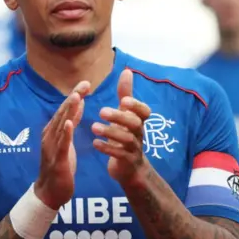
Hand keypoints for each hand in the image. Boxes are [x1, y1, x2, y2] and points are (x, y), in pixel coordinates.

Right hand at [34, 81, 90, 209]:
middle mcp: (50, 135)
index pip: (65, 110)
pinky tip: (70, 123)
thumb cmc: (59, 166)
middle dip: (74, 98)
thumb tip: (78, 104)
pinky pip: (62, 144)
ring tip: (77, 97)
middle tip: (85, 84)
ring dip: (69, 111)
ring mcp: (52, 147)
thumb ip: (71, 123)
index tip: (85, 83)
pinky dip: (65, 132)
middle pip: (63, 113)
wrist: (50, 191)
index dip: (75, 96)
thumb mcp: (66, 142)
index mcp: (53, 131)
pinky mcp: (57, 159)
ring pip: (61, 125)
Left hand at [92, 69, 152, 184]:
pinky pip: (119, 155)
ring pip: (126, 140)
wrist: (130, 168)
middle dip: (119, 117)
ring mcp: (134, 148)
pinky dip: (107, 149)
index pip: (145, 111)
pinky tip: (95, 143)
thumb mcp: (126, 114)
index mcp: (138, 121)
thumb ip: (126, 94)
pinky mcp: (127, 162)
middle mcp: (139, 133)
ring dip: (110, 132)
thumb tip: (127, 71)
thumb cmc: (126, 135)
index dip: (137, 106)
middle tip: (101, 111)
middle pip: (135, 124)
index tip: (124, 100)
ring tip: (93, 127)